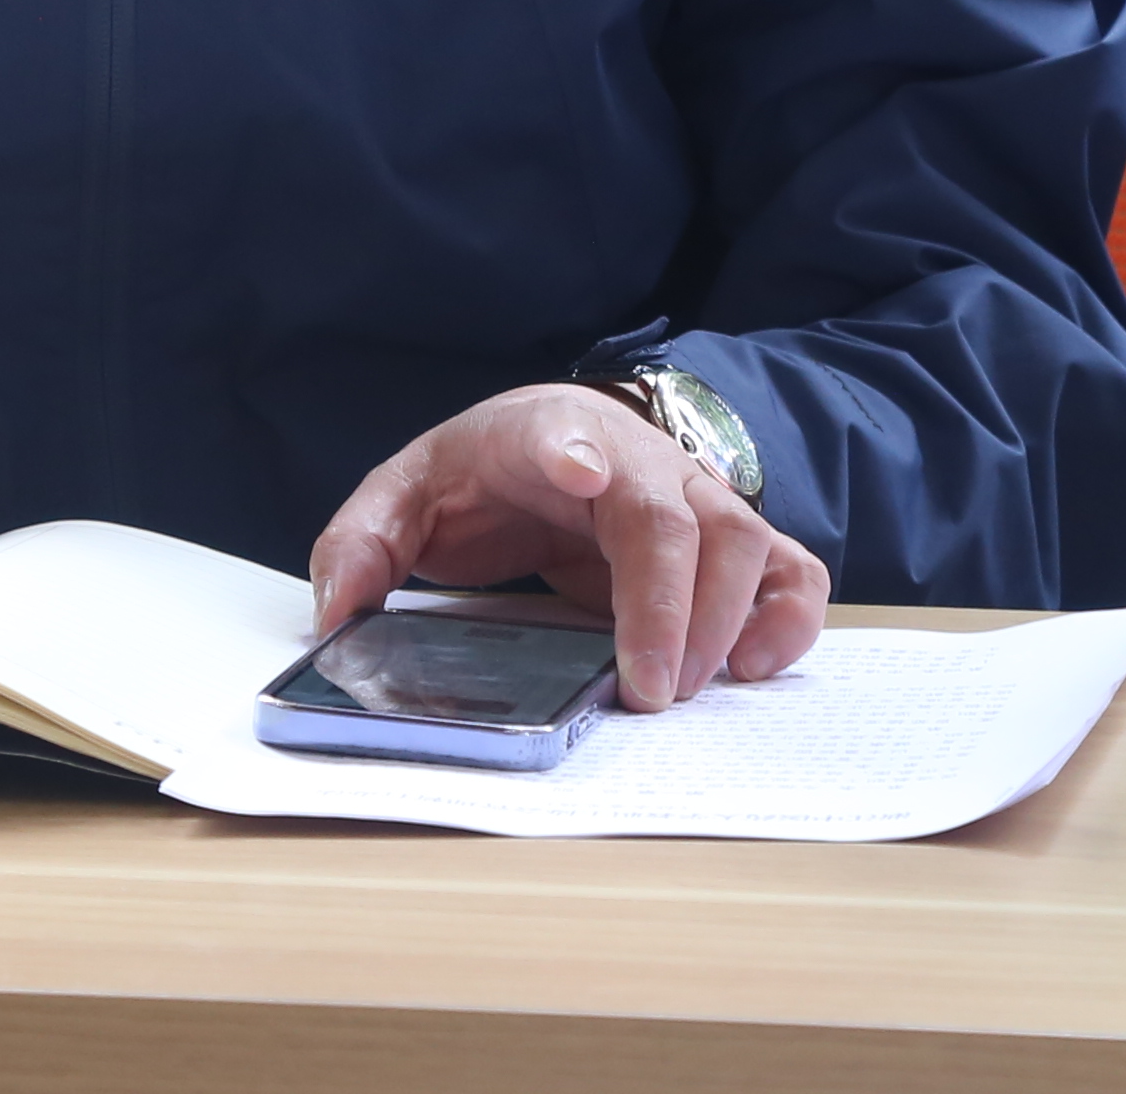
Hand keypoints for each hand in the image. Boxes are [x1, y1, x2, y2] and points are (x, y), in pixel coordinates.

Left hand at [309, 382, 828, 712]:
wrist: (551, 445)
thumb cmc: (485, 473)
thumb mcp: (408, 494)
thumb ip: (363, 544)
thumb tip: (336, 620)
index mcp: (544, 434)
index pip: (561, 434)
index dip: (572, 451)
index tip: (578, 470)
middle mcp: (633, 458)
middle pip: (673, 515)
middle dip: (665, 603)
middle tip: (647, 690)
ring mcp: (691, 496)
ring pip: (742, 540)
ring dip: (722, 620)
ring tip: (682, 690)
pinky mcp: (725, 541)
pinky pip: (789, 570)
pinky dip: (787, 618)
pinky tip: (752, 666)